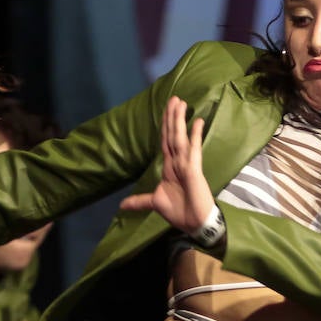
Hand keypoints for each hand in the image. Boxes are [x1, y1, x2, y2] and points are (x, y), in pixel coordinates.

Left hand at [119, 97, 213, 233]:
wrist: (194, 223)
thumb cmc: (179, 211)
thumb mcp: (154, 203)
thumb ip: (140, 201)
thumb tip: (122, 205)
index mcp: (169, 166)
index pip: (166, 141)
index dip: (166, 125)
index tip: (167, 109)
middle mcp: (178, 161)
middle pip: (173, 135)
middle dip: (172, 117)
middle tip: (174, 98)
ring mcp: (187, 164)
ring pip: (181, 138)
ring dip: (180, 120)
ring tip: (180, 102)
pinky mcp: (194, 169)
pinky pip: (194, 149)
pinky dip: (195, 135)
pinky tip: (197, 121)